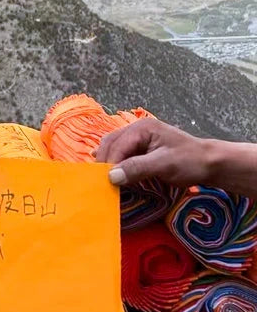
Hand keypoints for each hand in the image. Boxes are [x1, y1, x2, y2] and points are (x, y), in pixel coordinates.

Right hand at [95, 118, 214, 187]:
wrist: (211, 163)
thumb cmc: (190, 162)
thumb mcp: (163, 165)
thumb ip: (136, 168)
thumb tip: (111, 177)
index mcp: (142, 128)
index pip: (117, 145)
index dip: (109, 163)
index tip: (105, 182)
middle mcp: (137, 129)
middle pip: (111, 143)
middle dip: (104, 161)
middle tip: (99, 181)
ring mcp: (139, 137)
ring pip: (114, 147)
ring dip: (107, 161)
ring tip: (101, 177)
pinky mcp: (142, 147)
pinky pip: (122, 152)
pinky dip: (114, 160)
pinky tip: (106, 169)